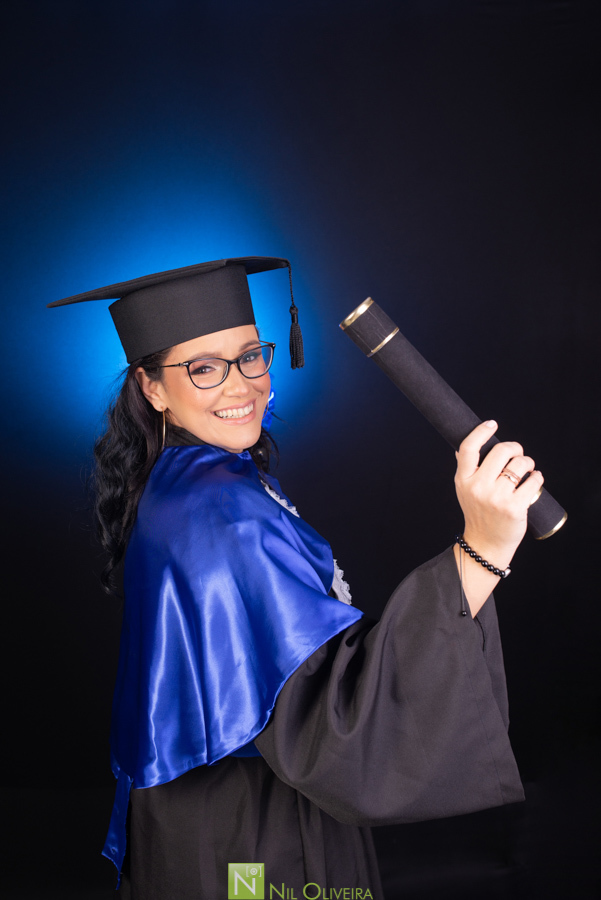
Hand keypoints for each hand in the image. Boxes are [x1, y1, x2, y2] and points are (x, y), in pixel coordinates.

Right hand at [454, 420, 543, 569]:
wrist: (485, 544)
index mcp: (464, 480)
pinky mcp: (515, 507)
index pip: (469, 448)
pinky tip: (535, 481)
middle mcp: (479, 487)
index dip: (481, 432)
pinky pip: (533, 481)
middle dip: (515, 448)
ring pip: (520, 464)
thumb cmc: (478, 514)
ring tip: (527, 470)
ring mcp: (497, 498)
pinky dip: (538, 477)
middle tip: (518, 454)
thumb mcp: (464, 491)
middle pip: (501, 451)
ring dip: (528, 463)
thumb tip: (463, 447)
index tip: (492, 424)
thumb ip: (465, 469)